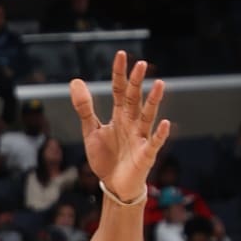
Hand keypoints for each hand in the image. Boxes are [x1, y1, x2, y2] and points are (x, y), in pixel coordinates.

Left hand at [67, 54, 168, 203]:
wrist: (114, 185)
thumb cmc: (106, 158)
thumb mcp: (91, 131)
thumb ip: (85, 108)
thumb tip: (76, 81)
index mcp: (119, 116)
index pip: (119, 90)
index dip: (119, 74)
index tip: (121, 55)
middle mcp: (132, 123)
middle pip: (134, 99)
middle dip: (137, 83)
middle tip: (141, 64)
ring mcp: (140, 137)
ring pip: (148, 116)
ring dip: (153, 101)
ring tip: (159, 84)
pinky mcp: (145, 154)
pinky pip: (154, 143)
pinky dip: (160, 134)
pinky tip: (165, 123)